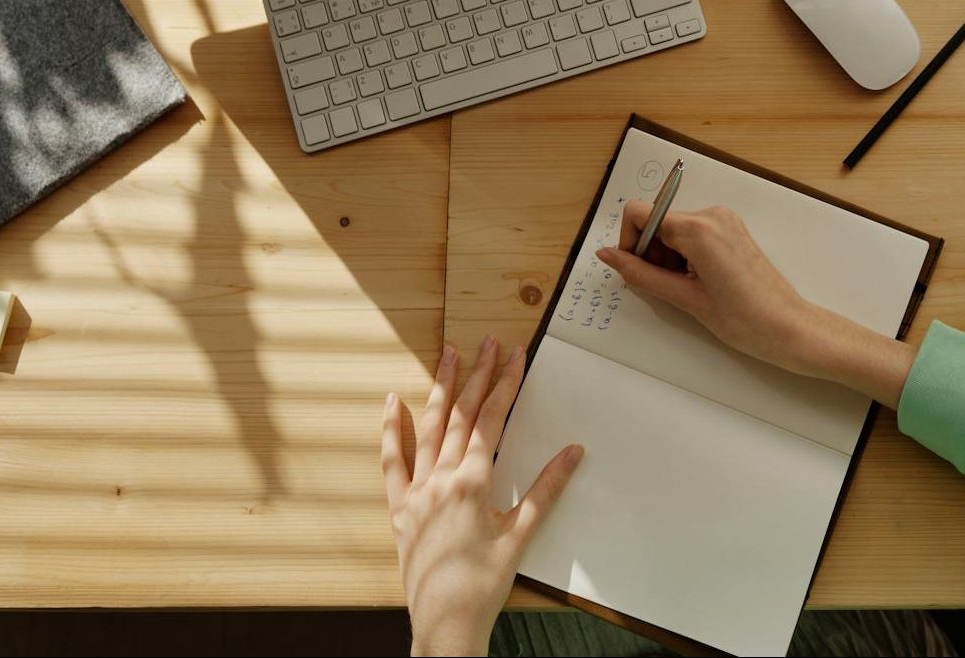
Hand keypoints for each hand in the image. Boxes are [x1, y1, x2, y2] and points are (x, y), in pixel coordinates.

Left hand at [384, 337, 582, 656]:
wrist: (446, 622)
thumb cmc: (485, 583)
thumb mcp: (521, 535)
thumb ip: (546, 489)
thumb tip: (573, 452)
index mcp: (472, 482)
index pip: (492, 420)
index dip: (505, 384)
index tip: (515, 355)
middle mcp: (440, 479)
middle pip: (461, 415)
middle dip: (477, 375)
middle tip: (488, 342)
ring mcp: (415, 492)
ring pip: (428, 428)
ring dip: (441, 389)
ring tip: (449, 354)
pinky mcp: (399, 509)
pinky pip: (392, 462)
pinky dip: (392, 430)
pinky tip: (393, 402)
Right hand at [596, 202, 916, 406]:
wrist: (789, 329)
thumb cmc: (744, 320)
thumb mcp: (684, 299)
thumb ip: (640, 274)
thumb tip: (607, 255)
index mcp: (698, 228)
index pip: (639, 212)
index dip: (630, 242)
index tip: (638, 271)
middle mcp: (712, 215)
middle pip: (656, 221)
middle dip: (651, 253)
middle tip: (669, 288)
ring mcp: (724, 220)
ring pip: (673, 229)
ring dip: (668, 257)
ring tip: (689, 289)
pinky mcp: (731, 230)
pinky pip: (693, 234)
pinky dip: (685, 256)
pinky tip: (699, 282)